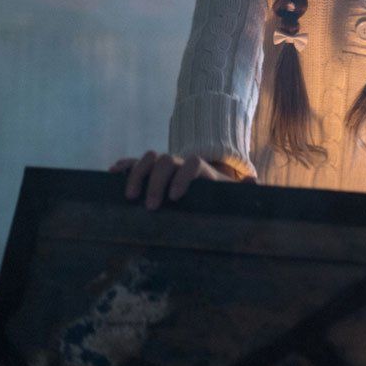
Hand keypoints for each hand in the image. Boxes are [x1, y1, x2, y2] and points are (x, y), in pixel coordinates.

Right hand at [109, 151, 243, 208]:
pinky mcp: (149, 171)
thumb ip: (242, 191)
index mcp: (201, 169)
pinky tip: (112, 175)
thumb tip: (253, 181)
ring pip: (149, 158)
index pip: (192, 163)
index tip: (175, 198)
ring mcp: (164, 165)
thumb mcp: (230, 196)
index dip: (182, 177)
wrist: (204, 189)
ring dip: (138, 174)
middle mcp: (180, 163)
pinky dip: (124, 166)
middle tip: (151, 207)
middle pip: (166, 160)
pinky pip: (134, 162)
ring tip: (130, 197)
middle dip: (157, 181)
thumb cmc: (216, 197)